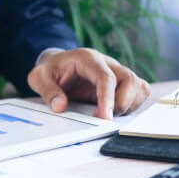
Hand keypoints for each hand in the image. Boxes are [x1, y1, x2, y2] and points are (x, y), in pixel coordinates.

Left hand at [27, 48, 150, 119]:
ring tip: (107, 114)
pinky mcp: (122, 83)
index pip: (106, 77)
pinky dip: (133, 104)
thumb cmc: (50, 70)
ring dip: (129, 105)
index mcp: (88, 59)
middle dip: (121, 104)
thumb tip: (60, 106)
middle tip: (102, 118)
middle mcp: (107, 63)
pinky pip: (140, 92)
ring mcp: (117, 72)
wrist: (56, 64)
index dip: (108, 98)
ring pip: (138, 87)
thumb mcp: (38, 78)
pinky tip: (116, 111)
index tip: (104, 118)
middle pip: (129, 80)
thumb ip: (48, 91)